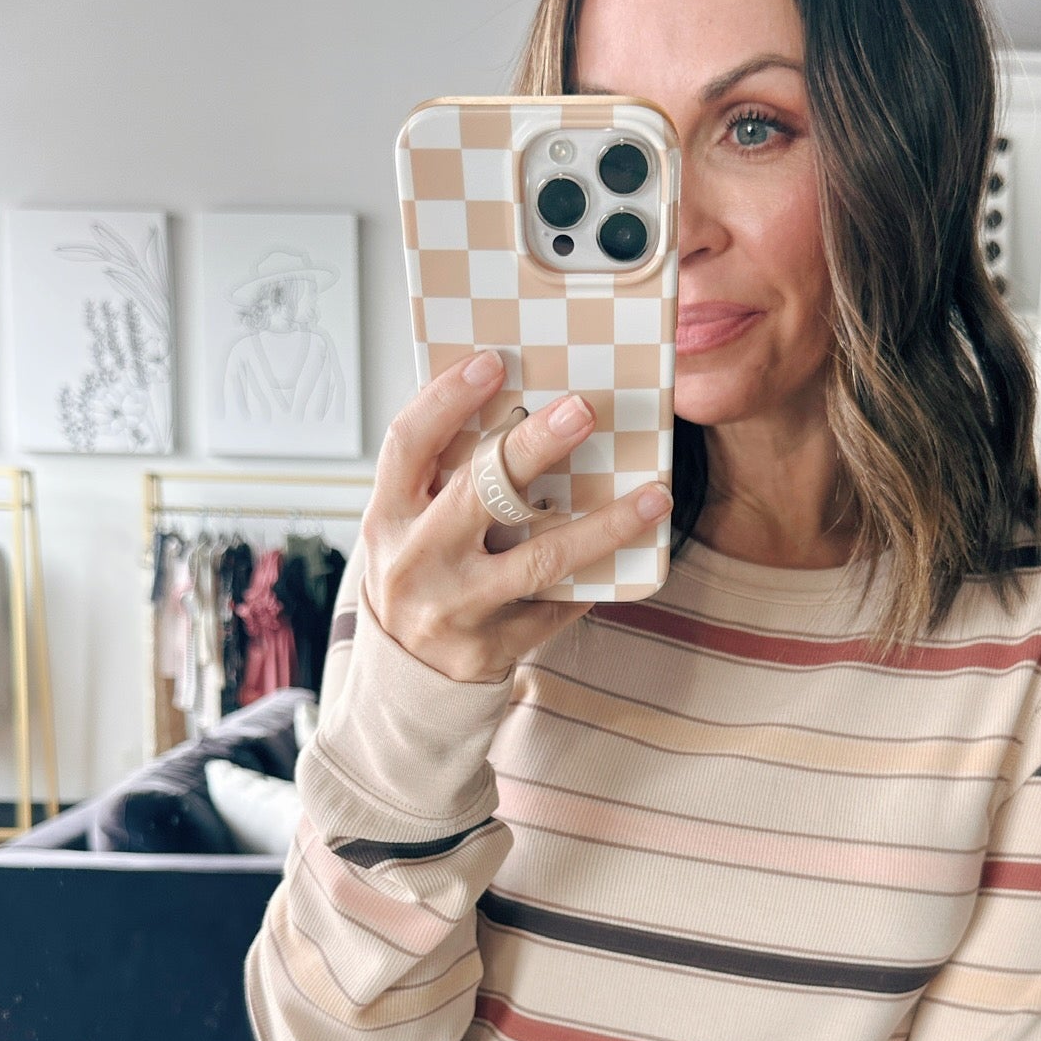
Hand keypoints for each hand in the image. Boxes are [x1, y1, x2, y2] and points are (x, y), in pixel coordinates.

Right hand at [361, 347, 671, 684]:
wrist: (403, 678)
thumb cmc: (419, 579)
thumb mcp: (408, 527)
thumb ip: (443, 480)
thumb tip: (519, 412)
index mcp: (387, 516)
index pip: (409, 443)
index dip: (446, 398)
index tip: (492, 362)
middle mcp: (414, 561)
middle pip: (479, 492)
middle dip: (534, 447)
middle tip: (583, 410)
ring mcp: (451, 609)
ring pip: (538, 559)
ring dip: (604, 526)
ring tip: (653, 498)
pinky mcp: (486, 649)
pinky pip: (554, 609)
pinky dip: (591, 585)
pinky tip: (626, 563)